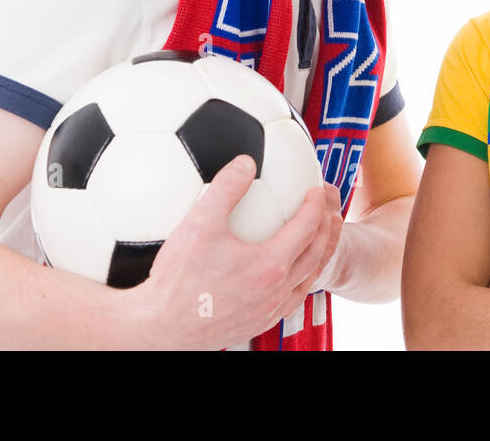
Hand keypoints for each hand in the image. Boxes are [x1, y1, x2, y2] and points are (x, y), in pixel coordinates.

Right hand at [129, 154, 342, 349]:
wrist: (160, 327)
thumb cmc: (177, 278)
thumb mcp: (199, 222)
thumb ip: (225, 187)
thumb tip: (245, 162)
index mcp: (270, 264)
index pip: (307, 227)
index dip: (316, 204)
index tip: (317, 188)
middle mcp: (276, 291)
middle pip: (318, 254)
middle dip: (328, 227)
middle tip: (329, 209)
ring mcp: (269, 311)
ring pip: (309, 280)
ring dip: (320, 255)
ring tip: (319, 238)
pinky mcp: (257, 324)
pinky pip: (291, 299)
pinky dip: (301, 280)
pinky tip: (288, 273)